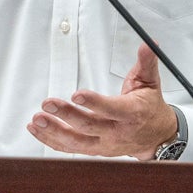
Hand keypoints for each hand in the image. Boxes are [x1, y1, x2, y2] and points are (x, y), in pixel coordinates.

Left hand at [27, 42, 177, 159]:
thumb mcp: (150, 82)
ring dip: (54, 131)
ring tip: (38, 119)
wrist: (156, 137)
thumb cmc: (149, 108)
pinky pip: (70, 148)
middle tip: (48, 104)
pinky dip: (51, 140)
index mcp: (131, 114)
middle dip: (66, 115)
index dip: (94, 103)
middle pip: (89, 126)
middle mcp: (116, 132)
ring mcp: (104, 144)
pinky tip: (36, 129)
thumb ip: (146, 62)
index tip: (76, 94)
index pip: (112, 109)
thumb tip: (148, 43)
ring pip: (76, 142)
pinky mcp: (94, 149)